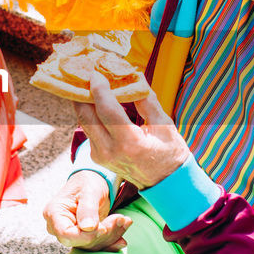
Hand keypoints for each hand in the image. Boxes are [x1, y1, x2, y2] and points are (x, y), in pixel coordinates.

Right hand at [43, 170, 130, 251]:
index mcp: (54, 213)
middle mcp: (59, 226)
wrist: (93, 182)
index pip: (66, 234)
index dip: (86, 235)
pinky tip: (122, 237)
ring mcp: (71, 233)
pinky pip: (96, 245)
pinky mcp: (83, 237)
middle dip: (104, 233)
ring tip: (124, 221)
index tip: (103, 228)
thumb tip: (88, 227)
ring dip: (111, 236)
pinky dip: (111, 241)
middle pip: (80, 242)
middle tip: (121, 219)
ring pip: (91, 245)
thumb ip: (87, 209)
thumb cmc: (88, 182)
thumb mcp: (89, 191)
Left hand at [75, 71, 190, 189]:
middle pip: (86, 115)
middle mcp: (111, 151)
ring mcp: (101, 156)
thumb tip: (134, 76)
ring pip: (84, 122)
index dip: (99, 89)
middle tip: (87, 74)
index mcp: (130, 143)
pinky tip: (96, 101)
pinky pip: (89, 130)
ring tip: (91, 84)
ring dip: (85, 102)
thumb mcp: (164, 123)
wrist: (165, 181)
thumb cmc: (169, 151)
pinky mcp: (97, 157)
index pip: (107, 110)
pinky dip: (91, 114)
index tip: (96, 72)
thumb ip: (147, 100)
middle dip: (83, 92)